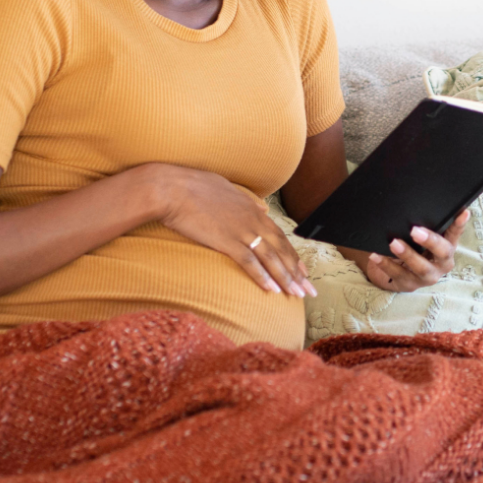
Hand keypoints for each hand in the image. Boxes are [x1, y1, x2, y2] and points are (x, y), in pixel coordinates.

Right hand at [155, 165, 315, 297]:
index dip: (292, 255)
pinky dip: (262, 277)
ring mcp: (240, 230)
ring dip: (285, 278)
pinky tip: (272, 291)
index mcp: (252, 209)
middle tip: (309, 290)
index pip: (279, 236)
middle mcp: (252, 220)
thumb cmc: (194, 187)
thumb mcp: (227, 189)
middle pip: (281, 249)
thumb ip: (247, 201)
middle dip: (297, 272)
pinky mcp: (226, 241)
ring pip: (270, 258)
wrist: (172, 188)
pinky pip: (249, 262)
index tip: (302, 271)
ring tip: (297, 294)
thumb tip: (262, 208)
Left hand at [357, 210, 469, 293]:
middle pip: (442, 253)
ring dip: (407, 254)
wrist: (393, 272)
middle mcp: (441, 263)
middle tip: (415, 230)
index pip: (455, 234)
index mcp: (446, 247)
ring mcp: (427, 277)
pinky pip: (398, 275)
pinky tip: (376, 255)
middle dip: (430, 241)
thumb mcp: (418, 237)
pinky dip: (386, 264)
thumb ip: (422, 224)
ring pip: (421, 268)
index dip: (459, 224)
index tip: (463, 212)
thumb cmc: (410, 248)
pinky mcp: (410, 285)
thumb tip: (414, 200)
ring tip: (393, 242)